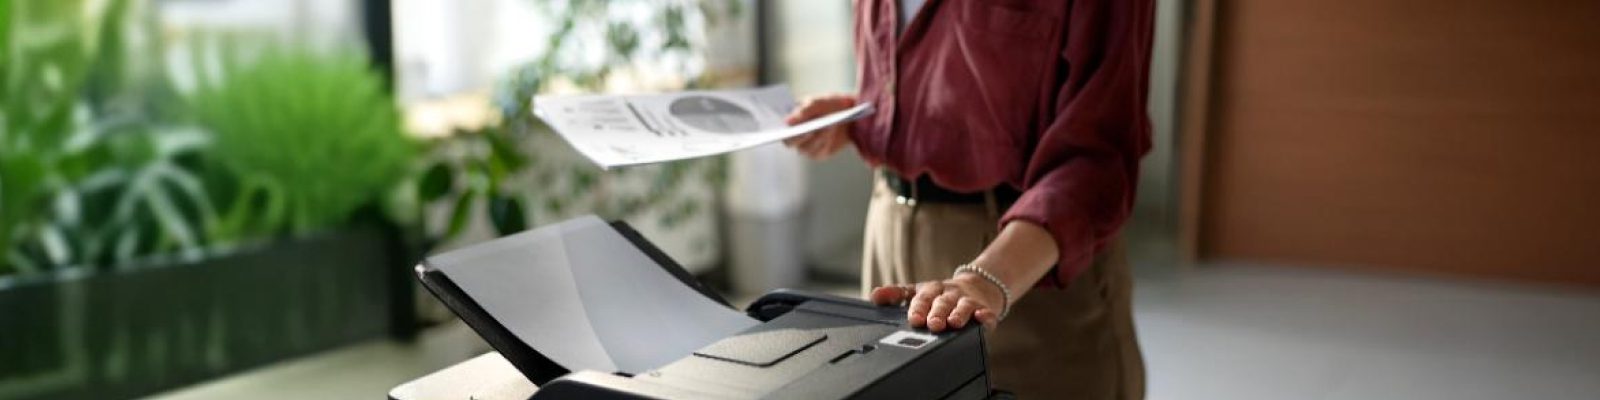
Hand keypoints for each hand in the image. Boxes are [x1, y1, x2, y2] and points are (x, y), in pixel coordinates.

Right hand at [782, 94, 856, 159]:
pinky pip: (819, 151)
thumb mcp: (817, 103)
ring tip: (827, 126)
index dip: (783, 133)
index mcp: (791, 124)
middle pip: (791, 143)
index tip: (788, 128)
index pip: (782, 132)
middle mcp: (796, 138)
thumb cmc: (827, 105)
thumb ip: (803, 111)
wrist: (847, 113)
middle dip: (800, 136)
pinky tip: (830, 132)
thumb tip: (788, 121)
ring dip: (816, 138)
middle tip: (809, 129)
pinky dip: (825, 142)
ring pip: (806, 148)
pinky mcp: (820, 153)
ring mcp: (807, 147)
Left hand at [870, 274, 1003, 331]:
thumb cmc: (941, 295)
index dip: (917, 308)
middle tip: (932, 325)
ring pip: (962, 306)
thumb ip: (896, 294)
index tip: (914, 319)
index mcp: (930, 290)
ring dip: (958, 314)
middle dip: (937, 313)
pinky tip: (982, 319)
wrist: (978, 287)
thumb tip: (874, 296)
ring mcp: (967, 301)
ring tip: (953, 323)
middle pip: (942, 302)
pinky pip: (986, 312)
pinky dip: (985, 316)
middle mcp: (948, 294)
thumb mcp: (918, 292)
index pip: (922, 298)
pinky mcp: (984, 309)